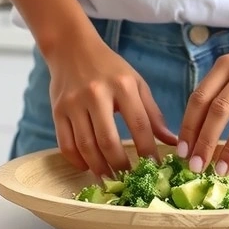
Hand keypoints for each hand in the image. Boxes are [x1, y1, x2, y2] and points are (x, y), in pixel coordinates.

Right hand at [46, 36, 176, 177]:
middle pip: (109, 141)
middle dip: (121, 166)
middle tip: (129, 180)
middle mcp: (96, 95)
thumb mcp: (136, 83)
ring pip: (86, 146)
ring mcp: (73, 103)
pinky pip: (65, 144)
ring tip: (110, 179)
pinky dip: (77, 161)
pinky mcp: (56, 111)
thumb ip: (153, 113)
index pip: (139, 126)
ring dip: (99, 168)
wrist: (71, 48)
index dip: (148, 151)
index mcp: (122, 86)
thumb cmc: (109, 68)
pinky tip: (88, 166)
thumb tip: (172, 142)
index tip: (155, 168)